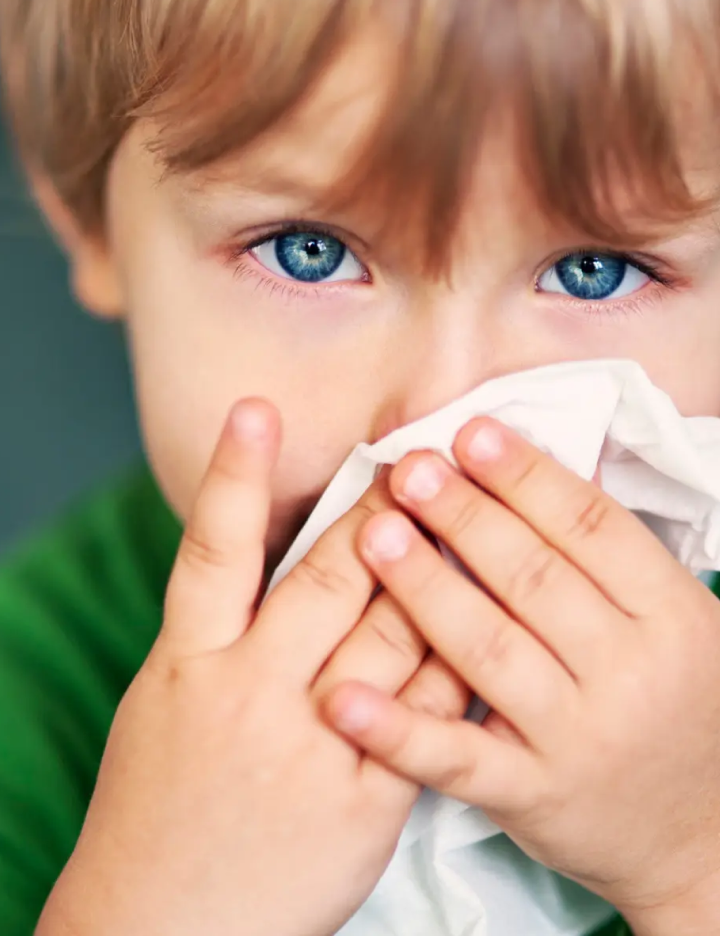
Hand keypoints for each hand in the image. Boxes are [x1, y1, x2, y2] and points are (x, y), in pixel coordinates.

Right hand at [37, 400, 467, 935]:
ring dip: (435, 570)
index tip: (257, 409)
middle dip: (380, 515)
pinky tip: (491, 618)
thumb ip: (218, 627)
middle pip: (328, 581)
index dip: (233, 475)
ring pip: (391, 634)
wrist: (166, 923)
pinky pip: (427, 714)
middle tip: (419, 458)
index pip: (213, 551)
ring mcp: (313, 746)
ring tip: (466, 514)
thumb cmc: (161, 800)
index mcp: (190, 664)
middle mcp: (250, 694)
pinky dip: (459, 661)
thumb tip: (272, 550)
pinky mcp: (366, 799)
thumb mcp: (167, 698)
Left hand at [323, 417, 719, 933]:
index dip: (526, 475)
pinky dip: (395, 729)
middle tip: (410, 469)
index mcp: (671, 615)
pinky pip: (456, 758)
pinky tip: (341, 696)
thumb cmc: (680, 703)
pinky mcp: (529, 795)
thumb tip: (537, 470)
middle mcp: (628, 673)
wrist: (703, 831)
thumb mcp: (676, 620)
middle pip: (534, 578)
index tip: (470, 434)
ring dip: (425, 588)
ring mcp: (576, 738)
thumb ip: (613, 557)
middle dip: (464, 517)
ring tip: (374, 535)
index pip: (592, 528)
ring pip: (489, 651)